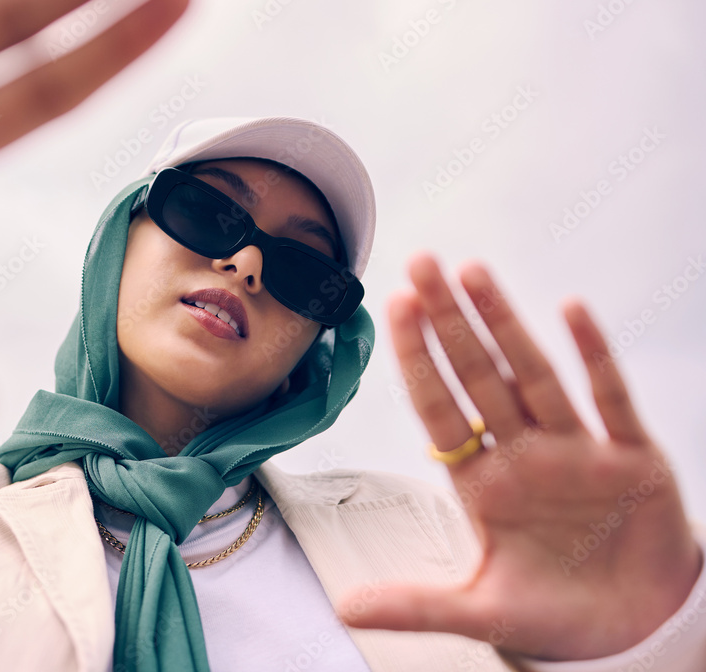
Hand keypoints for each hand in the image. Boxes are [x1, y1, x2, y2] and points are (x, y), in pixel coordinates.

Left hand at [338, 253, 701, 660]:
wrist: (633, 631)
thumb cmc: (554, 616)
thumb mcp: (479, 611)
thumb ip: (415, 603)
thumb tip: (344, 609)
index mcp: (482, 483)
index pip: (439, 408)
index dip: (418, 359)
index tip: (393, 307)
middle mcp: (524, 454)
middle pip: (478, 375)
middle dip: (449, 321)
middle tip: (420, 265)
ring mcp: (576, 450)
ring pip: (534, 374)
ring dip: (505, 324)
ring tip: (473, 272)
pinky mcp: (632, 458)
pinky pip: (610, 398)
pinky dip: (593, 355)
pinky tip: (569, 310)